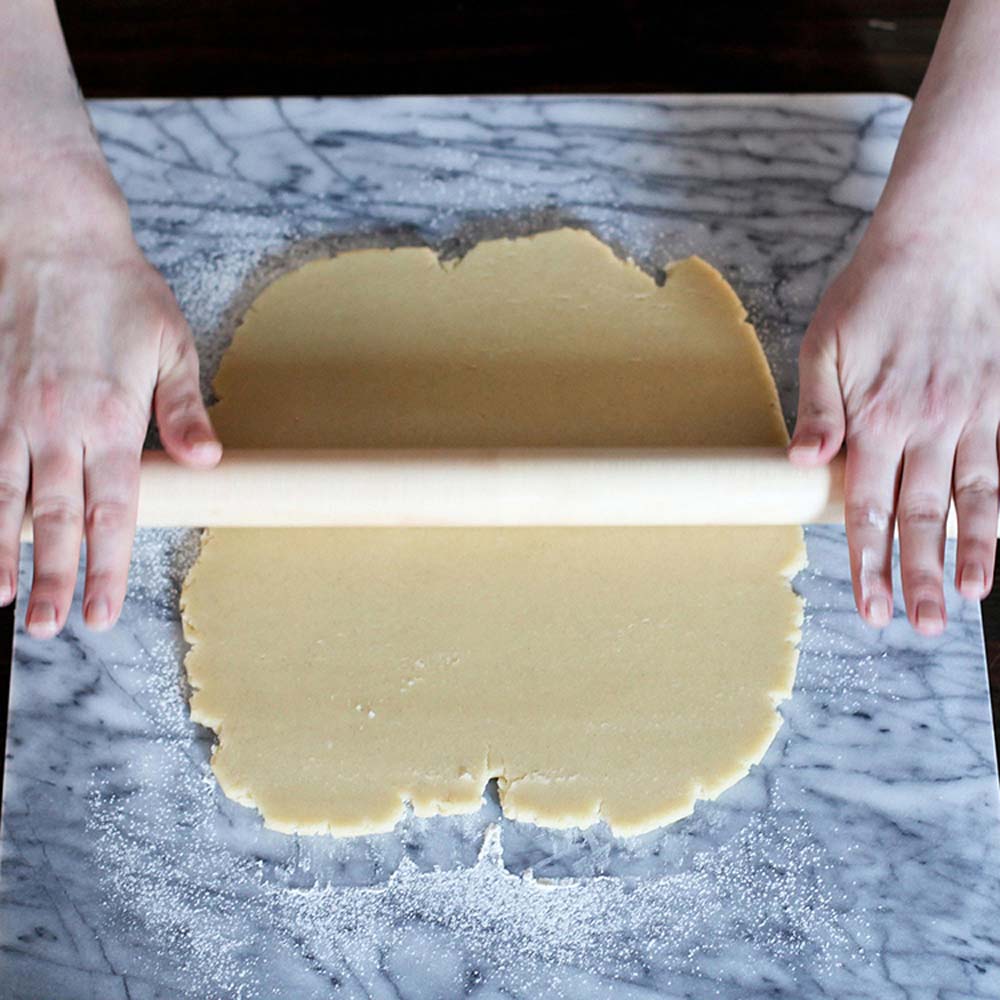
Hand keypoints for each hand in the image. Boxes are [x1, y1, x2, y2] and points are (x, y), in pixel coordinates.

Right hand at [0, 155, 220, 637]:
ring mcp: (16, 415)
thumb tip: (210, 463)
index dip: (109, 566)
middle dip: (58, 578)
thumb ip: (186, 412)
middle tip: (55, 625)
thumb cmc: (121, 293)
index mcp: (112, 420)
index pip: (113, 511)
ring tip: (7, 600)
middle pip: (56, 519)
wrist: (55, 240)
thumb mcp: (172, 347)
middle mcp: (59, 427)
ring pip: (7, 500)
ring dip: (7, 555)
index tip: (104, 610)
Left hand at [789, 217, 999, 634]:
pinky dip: (996, 513)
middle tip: (915, 626)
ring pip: (966, 502)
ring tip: (961, 602)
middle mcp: (925, 425)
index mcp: (874, 416)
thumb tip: (801, 464)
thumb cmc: (873, 292)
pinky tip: (991, 547)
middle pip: (918, 516)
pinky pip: (999, 469)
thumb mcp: (824, 343)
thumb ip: (816, 408)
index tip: (869, 605)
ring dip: (963, 555)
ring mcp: (968, 416)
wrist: (943, 239)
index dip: (868, 560)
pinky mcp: (996, 404)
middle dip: (914, 576)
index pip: (868, 506)